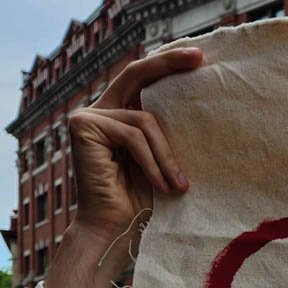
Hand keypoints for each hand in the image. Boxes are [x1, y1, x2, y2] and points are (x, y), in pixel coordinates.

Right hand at [47, 47, 201, 287]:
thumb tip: (205, 102)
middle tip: (199, 58)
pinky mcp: (83, 127)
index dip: (168, 63)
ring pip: (144, 120)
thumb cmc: (144, 202)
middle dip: (168, 63)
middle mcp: (101, 109)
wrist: (117, 232)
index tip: (200, 55)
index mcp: (120, 114)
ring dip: (167, 155)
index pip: (145, 80)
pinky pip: (132, 135)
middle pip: (137, 73)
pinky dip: (152, 162)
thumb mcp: (165, 158)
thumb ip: (171, 130)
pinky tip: (163, 185)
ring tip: (179, 185)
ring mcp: (89, 116)